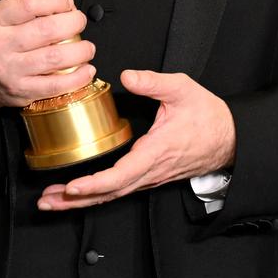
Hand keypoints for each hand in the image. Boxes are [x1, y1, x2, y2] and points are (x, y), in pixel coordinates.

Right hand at [0, 0, 95, 114]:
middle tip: (79, 21)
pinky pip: (56, 86)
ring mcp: (10, 71)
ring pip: (55, 58)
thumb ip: (23, 10)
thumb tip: (64, 6)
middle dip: (73, 22)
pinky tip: (87, 70)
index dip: (55, 0)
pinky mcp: (21, 92)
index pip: (29, 4)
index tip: (67, 1)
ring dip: (80, 50)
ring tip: (87, 47)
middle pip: (47, 30)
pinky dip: (77, 78)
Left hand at [37, 70, 235, 210]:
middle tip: (46, 201)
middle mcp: (151, 170)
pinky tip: (80, 193)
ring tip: (52, 200)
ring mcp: (150, 177)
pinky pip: (120, 190)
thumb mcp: (182, 89)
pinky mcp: (150, 176)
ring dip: (82, 200)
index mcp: (156, 151)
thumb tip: (127, 76)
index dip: (95, 184)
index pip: (121, 176)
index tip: (72, 186)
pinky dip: (97, 194)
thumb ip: (153, 82)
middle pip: (109, 193)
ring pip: (113, 194)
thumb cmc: (208, 115)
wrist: (230, 137)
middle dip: (75, 200)